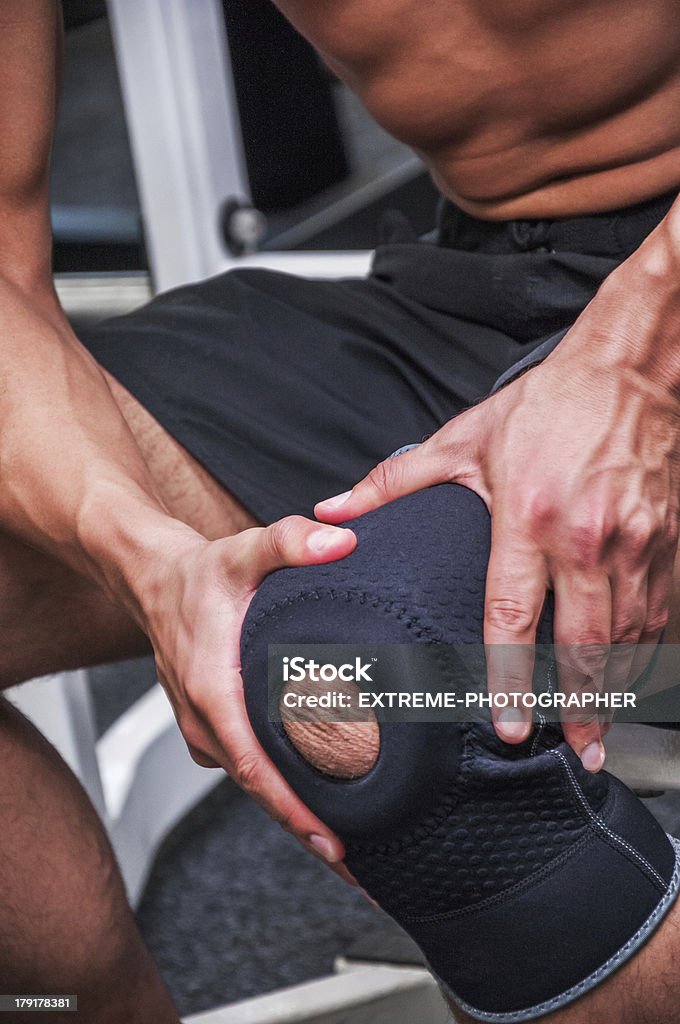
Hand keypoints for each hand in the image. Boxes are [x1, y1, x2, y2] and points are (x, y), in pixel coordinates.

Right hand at [137, 516, 357, 876]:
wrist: (151, 579)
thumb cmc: (196, 573)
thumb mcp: (242, 550)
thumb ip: (291, 542)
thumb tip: (344, 541)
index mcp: (213, 692)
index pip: (255, 767)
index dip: (294, 810)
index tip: (333, 845)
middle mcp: (207, 722)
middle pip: (262, 792)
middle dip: (310, 835)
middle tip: (364, 875)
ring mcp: (208, 730)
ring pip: (258, 783)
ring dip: (299, 815)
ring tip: (353, 851)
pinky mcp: (215, 727)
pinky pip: (252, 766)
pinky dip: (284, 787)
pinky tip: (322, 796)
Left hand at [315, 274, 679, 769]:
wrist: (632, 372)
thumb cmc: (548, 406)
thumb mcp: (465, 440)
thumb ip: (395, 482)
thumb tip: (334, 511)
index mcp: (529, 518)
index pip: (514, 616)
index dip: (510, 679)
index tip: (509, 725)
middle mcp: (587, 540)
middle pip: (583, 645)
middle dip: (578, 708)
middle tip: (571, 753)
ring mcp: (636, 544)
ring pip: (629, 638)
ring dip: (615, 694)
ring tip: (598, 738)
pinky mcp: (668, 540)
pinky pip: (662, 613)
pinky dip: (649, 655)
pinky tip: (634, 684)